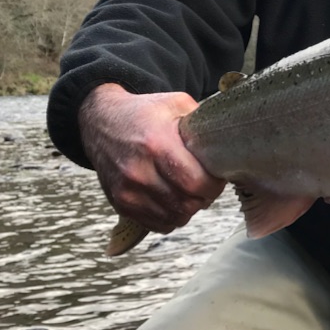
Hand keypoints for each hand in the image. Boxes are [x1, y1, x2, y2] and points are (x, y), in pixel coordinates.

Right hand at [79, 83, 224, 234]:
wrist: (100, 122)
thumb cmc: (144, 113)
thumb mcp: (176, 104)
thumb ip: (202, 123)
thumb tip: (228, 142)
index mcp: (156, 144)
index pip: (196, 183)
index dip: (214, 185)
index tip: (218, 177)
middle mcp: (138, 171)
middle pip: (186, 204)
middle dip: (205, 198)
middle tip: (208, 186)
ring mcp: (127, 191)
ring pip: (174, 218)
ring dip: (189, 209)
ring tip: (191, 192)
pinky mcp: (120, 204)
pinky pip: (157, 225)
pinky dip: (171, 217)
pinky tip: (174, 200)